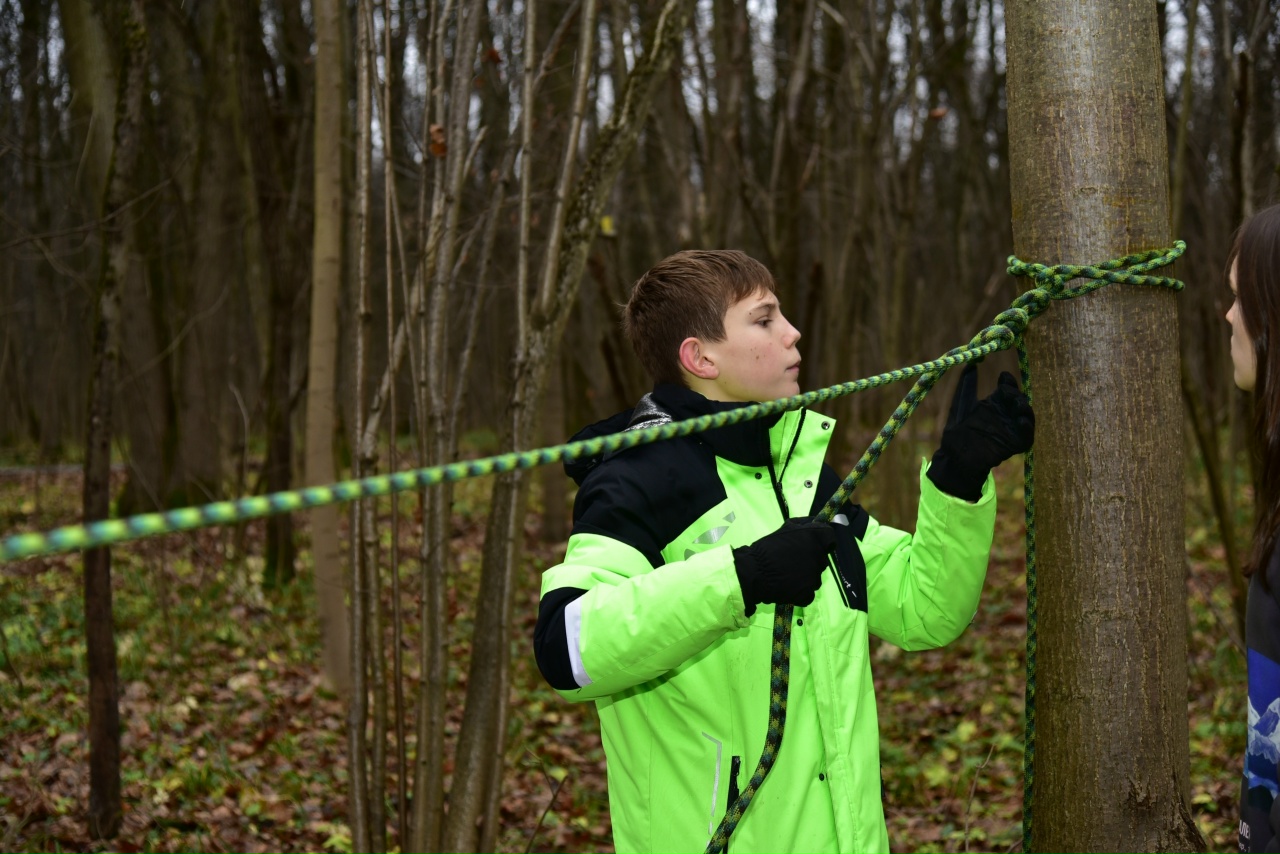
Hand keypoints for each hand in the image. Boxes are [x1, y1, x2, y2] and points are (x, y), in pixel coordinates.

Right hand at [733, 518, 835, 616]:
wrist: (754, 573)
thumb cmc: (768, 548)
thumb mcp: (786, 528)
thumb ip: (804, 523)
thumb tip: (818, 521)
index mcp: (814, 538)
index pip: (830, 538)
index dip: (824, 541)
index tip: (814, 544)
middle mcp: (818, 557)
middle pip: (822, 558)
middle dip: (811, 559)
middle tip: (793, 560)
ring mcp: (815, 577)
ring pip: (816, 576)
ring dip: (806, 575)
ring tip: (788, 574)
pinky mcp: (808, 593)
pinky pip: (809, 591)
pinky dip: (801, 590)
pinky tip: (789, 586)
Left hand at [927, 364, 1034, 500]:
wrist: (954, 458)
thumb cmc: (956, 432)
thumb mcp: (960, 406)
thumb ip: (966, 387)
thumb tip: (970, 364)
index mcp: (994, 404)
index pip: (1007, 388)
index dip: (1008, 382)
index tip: (1003, 377)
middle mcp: (1005, 414)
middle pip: (1018, 400)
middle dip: (1016, 394)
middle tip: (1007, 392)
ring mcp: (1011, 429)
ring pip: (1026, 415)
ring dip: (1024, 408)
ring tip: (1016, 405)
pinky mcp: (1014, 444)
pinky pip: (1027, 436)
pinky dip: (1027, 428)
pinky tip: (1021, 421)